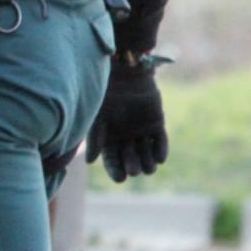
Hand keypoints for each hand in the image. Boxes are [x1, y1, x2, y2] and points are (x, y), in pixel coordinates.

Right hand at [87, 60, 169, 181]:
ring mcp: (142, 131)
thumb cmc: (106, 93)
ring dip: (148, 162)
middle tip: (134, 171)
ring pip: (146, 153)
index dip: (115, 169)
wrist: (124, 72)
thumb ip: (95, 138)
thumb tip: (90, 162)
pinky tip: (160, 158)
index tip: (120, 178)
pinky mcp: (157, 124)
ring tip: (149, 168)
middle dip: (132, 166)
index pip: (112, 159)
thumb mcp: (97, 117)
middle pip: (130, 158)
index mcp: (108, 137)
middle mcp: (125, 137)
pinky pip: (160, 141)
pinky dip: (160, 150)